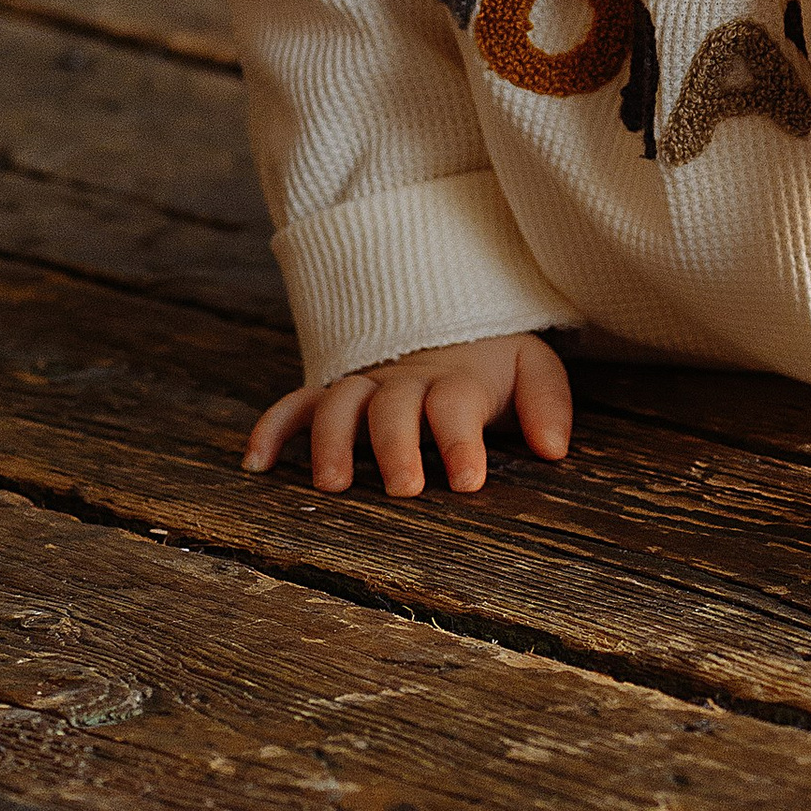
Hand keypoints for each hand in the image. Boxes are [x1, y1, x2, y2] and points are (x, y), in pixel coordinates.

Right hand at [242, 330, 573, 498]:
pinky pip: (295, 404)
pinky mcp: (331, 394)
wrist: (451, 322)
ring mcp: (363, 387)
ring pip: (338, 404)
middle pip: (392, 406)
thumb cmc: (494, 366)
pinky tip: (255, 463)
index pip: (455, 405)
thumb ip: (547, 403)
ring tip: (331, 486)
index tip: (468, 480)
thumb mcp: (532, 369)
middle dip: (395, 445)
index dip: (461, 440)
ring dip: (331, 441)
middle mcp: (404, 382)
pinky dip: (272, 428)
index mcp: (456, 380)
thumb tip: (555, 448)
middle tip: (404, 488)